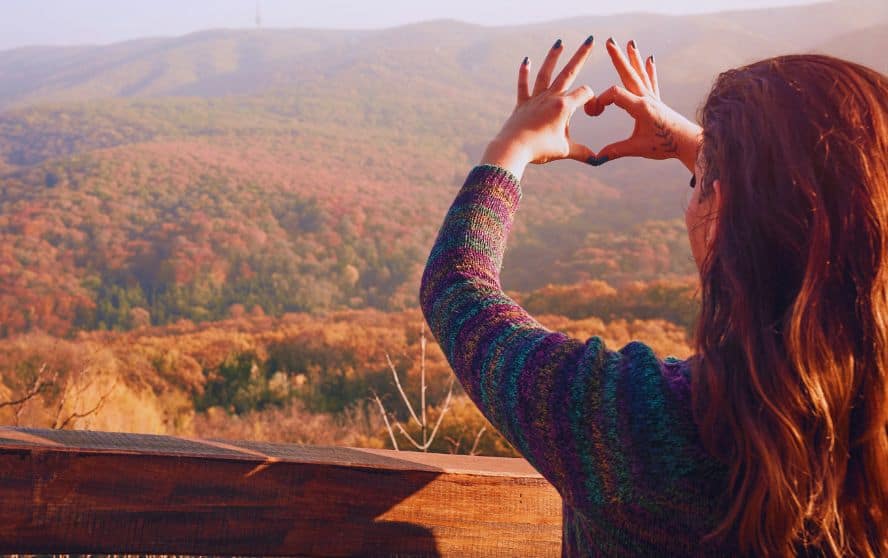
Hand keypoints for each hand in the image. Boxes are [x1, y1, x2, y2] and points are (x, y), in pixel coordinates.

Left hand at [481, 37, 597, 178]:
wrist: (513, 149)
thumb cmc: (540, 150)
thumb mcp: (564, 151)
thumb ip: (582, 153)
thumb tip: (598, 160)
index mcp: (564, 106)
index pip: (585, 93)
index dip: (592, 100)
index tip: (592, 113)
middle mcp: (550, 97)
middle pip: (569, 72)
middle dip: (581, 55)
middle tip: (590, 40)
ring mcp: (535, 98)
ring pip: (545, 73)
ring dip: (553, 57)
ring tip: (559, 42)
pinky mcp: (522, 104)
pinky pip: (523, 85)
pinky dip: (524, 73)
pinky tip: (526, 60)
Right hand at [585, 39, 701, 171]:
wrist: (688, 143)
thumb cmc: (665, 145)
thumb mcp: (638, 149)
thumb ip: (616, 150)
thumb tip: (596, 158)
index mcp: (640, 107)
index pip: (616, 95)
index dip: (601, 100)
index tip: (594, 112)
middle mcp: (647, 98)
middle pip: (629, 74)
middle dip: (618, 58)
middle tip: (610, 41)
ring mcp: (653, 98)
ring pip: (640, 74)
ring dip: (633, 58)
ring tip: (630, 42)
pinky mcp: (658, 102)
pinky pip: (651, 82)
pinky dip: (649, 70)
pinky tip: (649, 59)